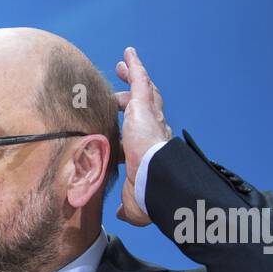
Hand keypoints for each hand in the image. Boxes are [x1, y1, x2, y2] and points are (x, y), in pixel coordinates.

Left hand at [113, 45, 171, 226]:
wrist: (154, 178)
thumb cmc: (148, 192)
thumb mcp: (134, 203)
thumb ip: (126, 208)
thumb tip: (120, 217)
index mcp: (148, 150)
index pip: (139, 136)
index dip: (129, 132)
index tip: (119, 131)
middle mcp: (152, 130)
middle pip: (143, 108)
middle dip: (130, 99)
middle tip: (118, 95)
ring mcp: (149, 115)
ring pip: (142, 91)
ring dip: (133, 78)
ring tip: (123, 66)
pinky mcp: (144, 105)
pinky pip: (139, 80)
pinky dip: (134, 66)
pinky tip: (128, 54)